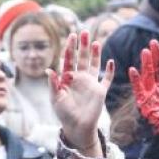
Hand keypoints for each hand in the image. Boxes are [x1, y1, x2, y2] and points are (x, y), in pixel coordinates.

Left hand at [50, 31, 114, 151]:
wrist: (77, 126)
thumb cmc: (63, 112)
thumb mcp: (55, 98)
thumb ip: (53, 84)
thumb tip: (48, 70)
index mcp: (67, 78)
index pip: (68, 60)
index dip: (70, 48)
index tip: (71, 36)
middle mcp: (79, 78)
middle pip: (82, 58)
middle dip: (82, 46)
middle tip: (83, 32)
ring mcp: (91, 83)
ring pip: (94, 65)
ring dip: (95, 54)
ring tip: (96, 41)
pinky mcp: (100, 91)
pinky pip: (107, 79)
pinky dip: (110, 71)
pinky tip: (110, 62)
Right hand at [129, 40, 158, 158]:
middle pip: (158, 69)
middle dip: (156, 56)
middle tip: (153, 42)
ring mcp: (150, 95)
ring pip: (148, 75)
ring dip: (146, 64)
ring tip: (145, 51)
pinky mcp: (142, 102)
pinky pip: (138, 88)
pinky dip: (135, 80)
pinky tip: (133, 69)